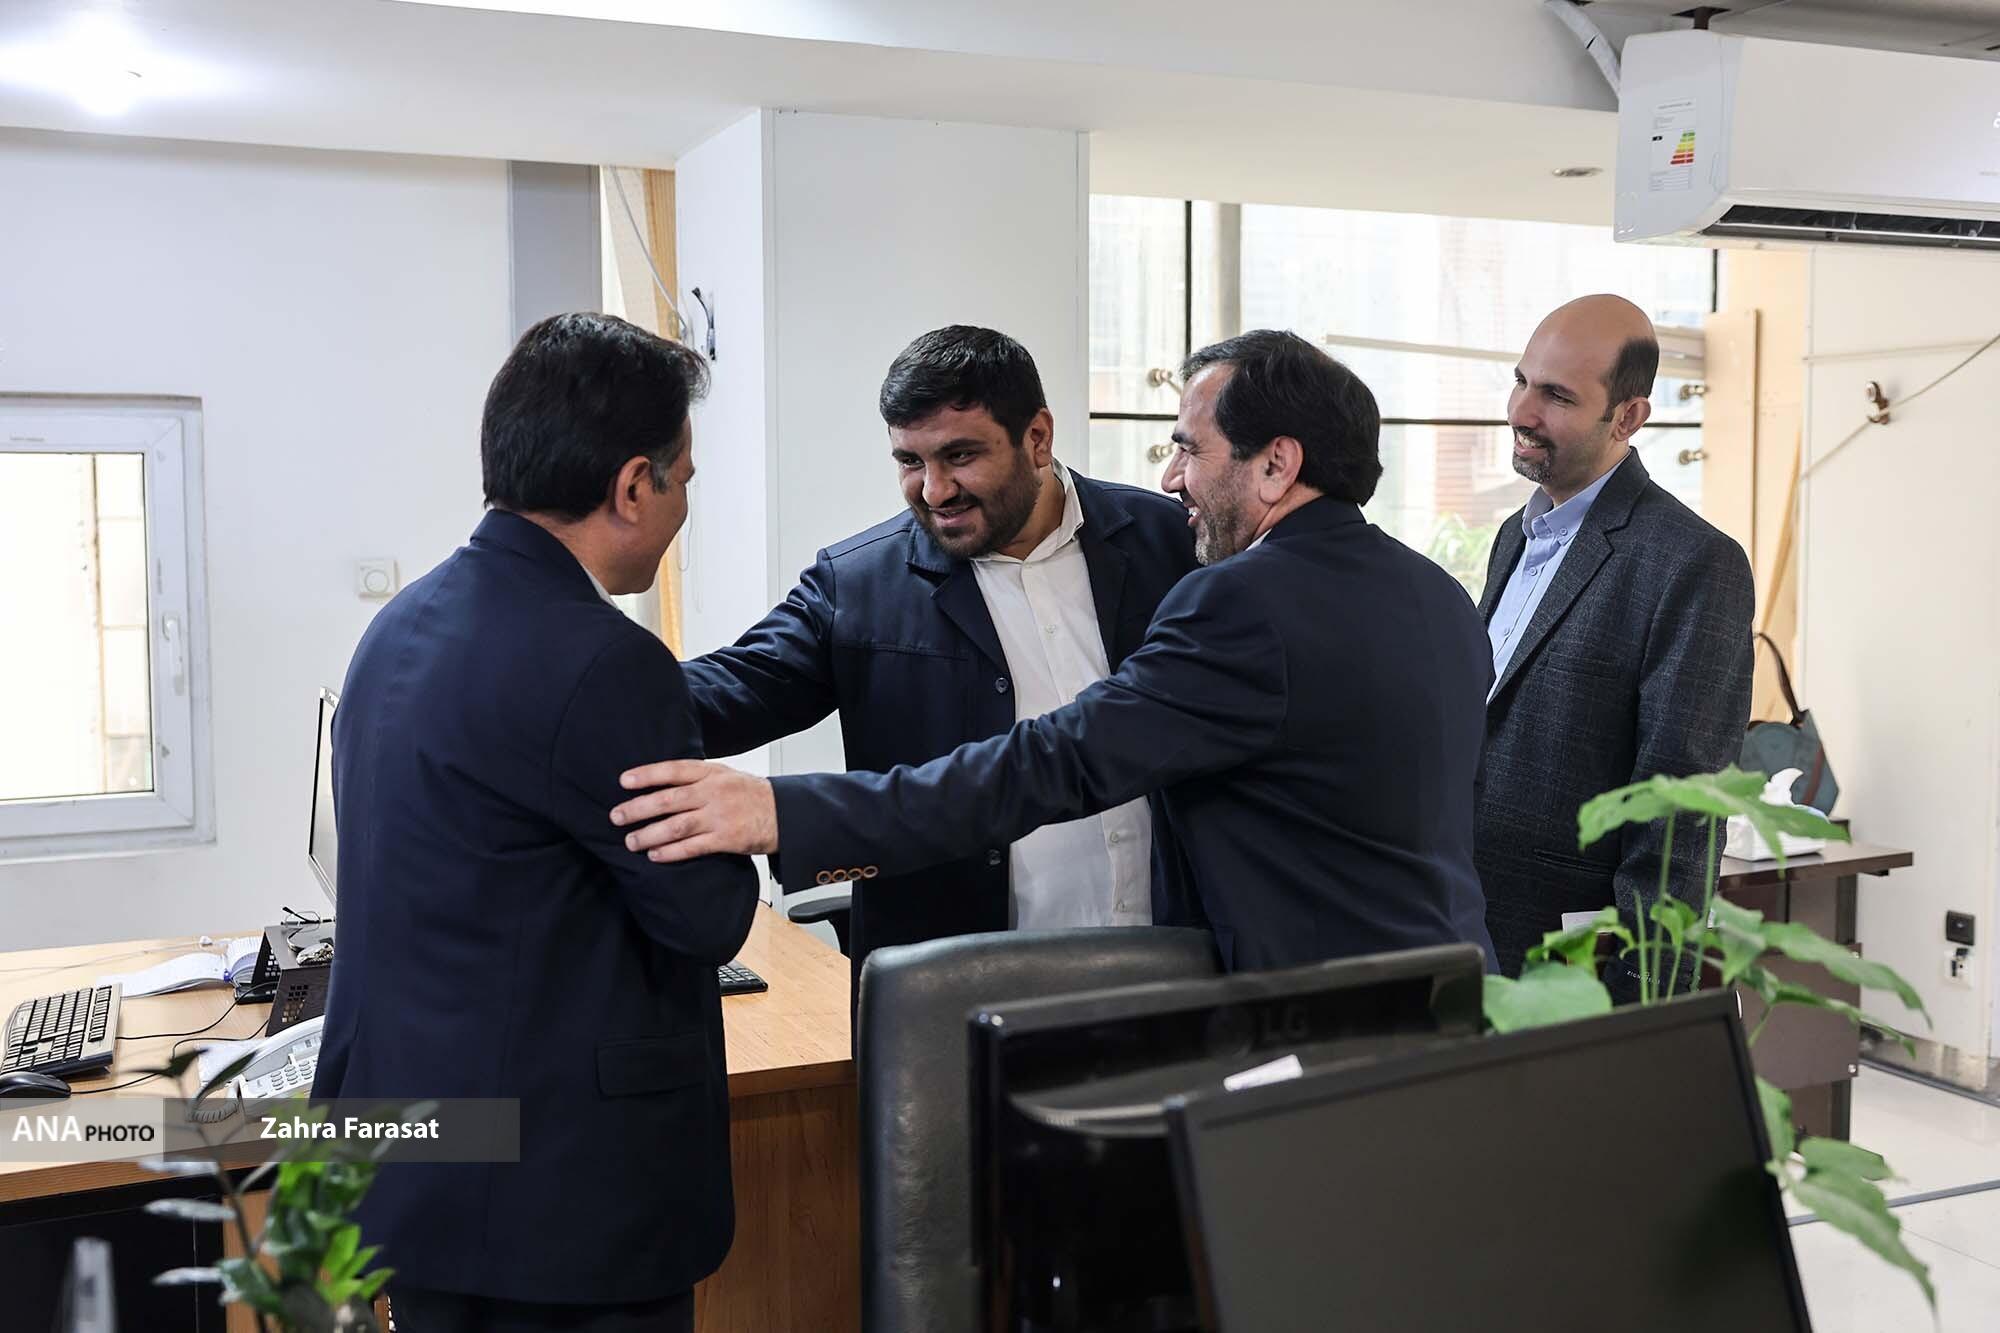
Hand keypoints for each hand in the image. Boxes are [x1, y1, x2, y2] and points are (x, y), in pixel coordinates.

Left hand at [610, 760, 777, 861]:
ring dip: (649, 834)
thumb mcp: (727, 774)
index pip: (674, 770)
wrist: (786, 813)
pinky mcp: (727, 839)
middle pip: (668, 799)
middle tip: (616, 816)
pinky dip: (671, 852)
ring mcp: (720, 816)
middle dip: (638, 808)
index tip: (623, 781)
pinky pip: (693, 847)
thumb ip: (698, 777)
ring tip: (630, 841)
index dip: (647, 774)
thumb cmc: (753, 794)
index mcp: (712, 773)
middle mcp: (713, 792)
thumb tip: (661, 781)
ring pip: (676, 825)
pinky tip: (655, 856)